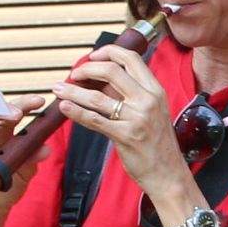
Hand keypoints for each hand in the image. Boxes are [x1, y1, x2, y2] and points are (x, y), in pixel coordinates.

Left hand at [54, 42, 180, 189]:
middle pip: (111, 71)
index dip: (108, 52)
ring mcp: (137, 118)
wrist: (169, 174)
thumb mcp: (153, 111)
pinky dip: (76, 112)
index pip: (130, 58)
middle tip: (73, 75)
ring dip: (73, 91)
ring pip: (97, 97)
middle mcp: (147, 100)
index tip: (92, 56)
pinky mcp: (126, 136)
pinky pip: (95, 120)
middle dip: (86, 69)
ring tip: (58, 89)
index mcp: (155, 90)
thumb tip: (104, 79)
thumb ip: (132, 93)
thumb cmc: (158, 143)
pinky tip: (64, 107)